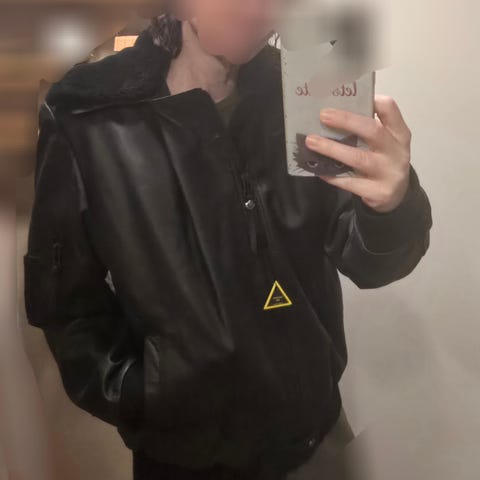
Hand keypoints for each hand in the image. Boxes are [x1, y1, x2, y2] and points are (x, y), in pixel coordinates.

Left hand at [305, 95, 411, 212]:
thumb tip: (332, 113)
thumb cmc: (382, 161)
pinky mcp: (378, 192)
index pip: (390, 110)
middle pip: (372, 131)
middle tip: (323, 115)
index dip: (373, 101)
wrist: (395, 196)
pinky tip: (319, 169)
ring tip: (311, 141)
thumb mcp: (384, 143)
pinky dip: (333, 175)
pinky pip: (351, 183)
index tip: (350, 94)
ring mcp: (389, 173)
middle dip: (346, 121)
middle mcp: (397, 151)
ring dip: (332, 149)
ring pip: (358, 158)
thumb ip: (367, 129)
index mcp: (399, 133)